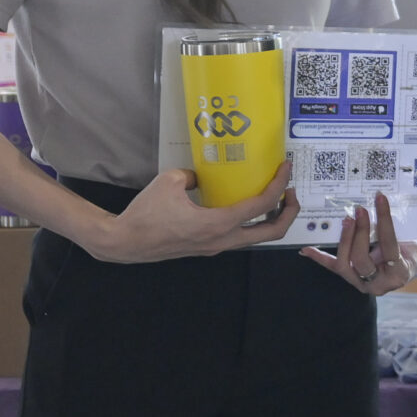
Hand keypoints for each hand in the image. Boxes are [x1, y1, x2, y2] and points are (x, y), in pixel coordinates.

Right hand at [87, 161, 299, 264]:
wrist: (124, 243)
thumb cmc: (145, 213)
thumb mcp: (171, 181)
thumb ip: (194, 174)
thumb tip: (202, 175)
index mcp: (218, 224)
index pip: (263, 205)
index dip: (280, 184)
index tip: (286, 168)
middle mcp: (223, 240)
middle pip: (272, 232)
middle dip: (290, 212)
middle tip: (292, 192)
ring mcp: (216, 247)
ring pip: (257, 238)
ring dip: (271, 219)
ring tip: (273, 198)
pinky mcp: (207, 248)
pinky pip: (238, 237)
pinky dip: (250, 223)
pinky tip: (243, 206)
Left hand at [304, 190, 416, 294]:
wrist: (408, 271)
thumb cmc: (412, 255)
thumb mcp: (413, 245)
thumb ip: (397, 232)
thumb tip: (381, 207)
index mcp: (398, 273)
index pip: (388, 244)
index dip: (383, 221)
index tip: (380, 199)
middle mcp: (377, 283)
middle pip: (361, 258)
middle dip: (359, 233)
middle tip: (359, 211)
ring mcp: (361, 283)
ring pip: (344, 264)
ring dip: (344, 240)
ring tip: (347, 220)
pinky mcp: (350, 278)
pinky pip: (333, 267)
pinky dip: (319, 258)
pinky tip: (306, 250)